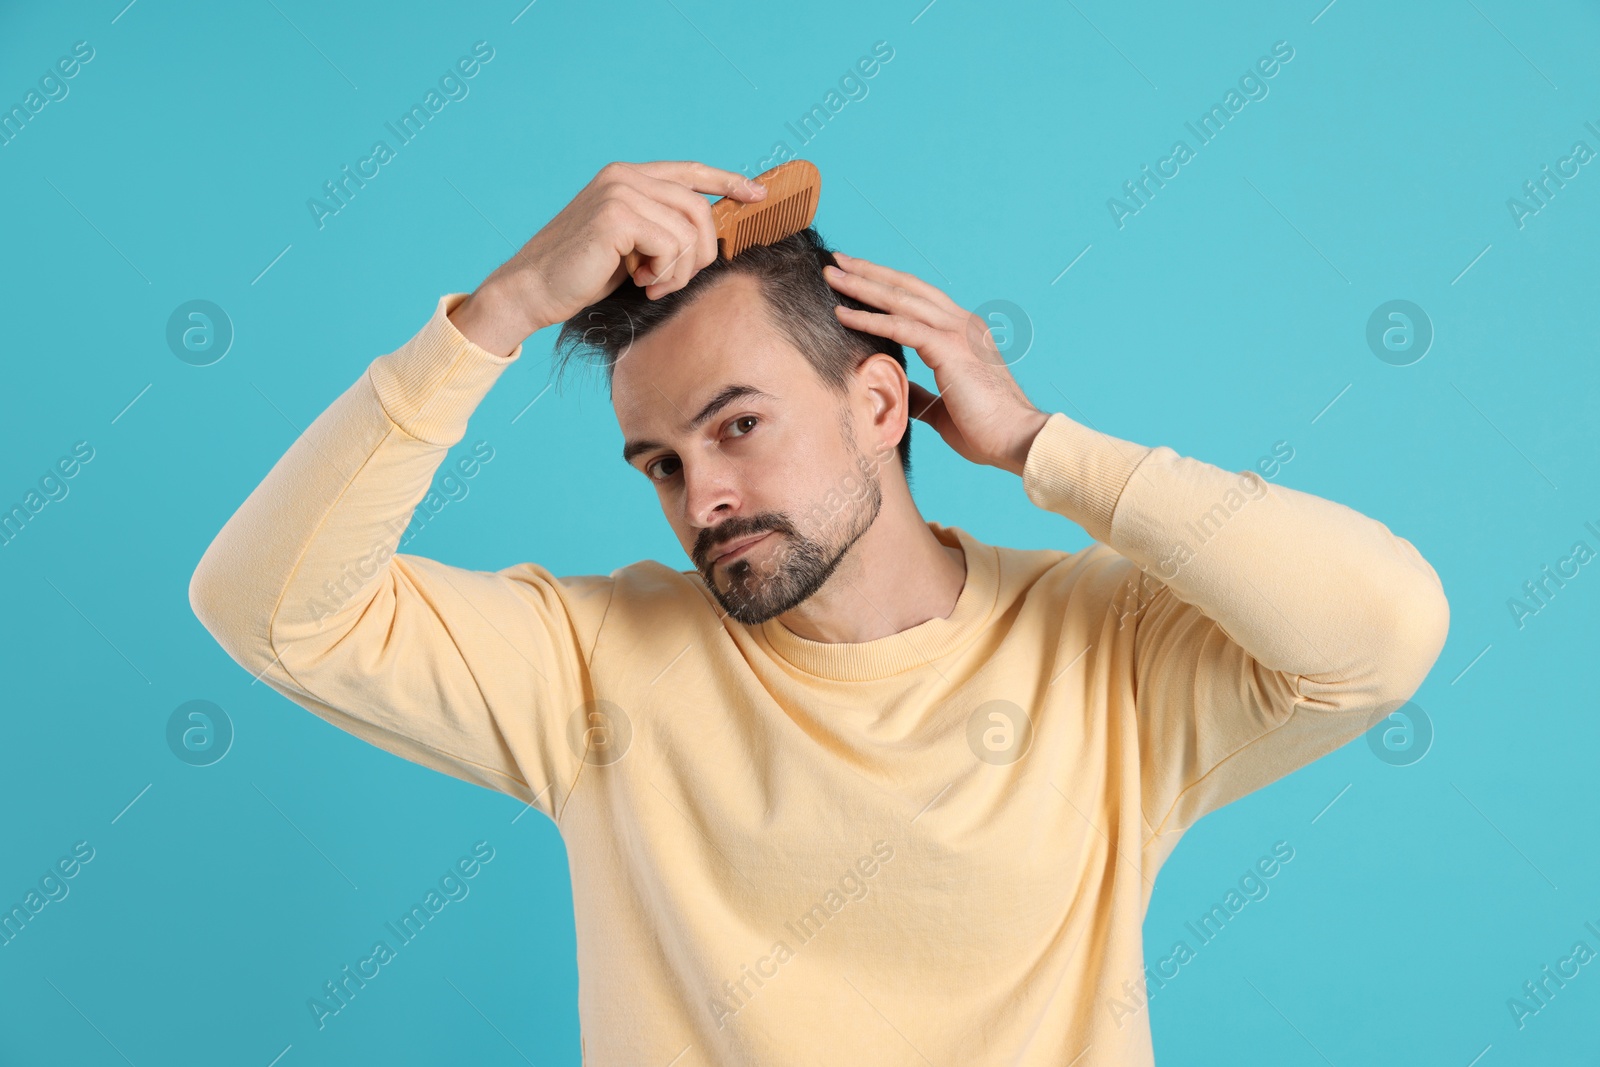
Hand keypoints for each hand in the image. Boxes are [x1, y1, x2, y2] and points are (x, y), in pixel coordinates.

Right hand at [451, 161, 767, 354]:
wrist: (532, 289)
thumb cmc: (581, 275)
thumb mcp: (632, 246)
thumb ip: (663, 228)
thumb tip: (712, 233)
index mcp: (628, 176)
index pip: (691, 171)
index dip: (728, 181)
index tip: (758, 195)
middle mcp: (625, 175)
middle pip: (700, 208)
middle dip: (701, 253)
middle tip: (672, 281)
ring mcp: (620, 191)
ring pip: (689, 230)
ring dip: (680, 269)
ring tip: (651, 284)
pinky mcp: (616, 214)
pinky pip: (671, 246)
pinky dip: (665, 273)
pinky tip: (639, 282)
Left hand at [823, 252, 1049, 475]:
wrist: (1016, 439)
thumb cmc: (986, 429)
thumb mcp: (944, 406)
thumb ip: (923, 392)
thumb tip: (902, 390)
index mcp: (964, 333)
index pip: (919, 299)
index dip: (887, 286)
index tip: (857, 278)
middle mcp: (962, 323)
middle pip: (908, 287)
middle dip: (870, 271)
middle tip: (837, 260)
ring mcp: (958, 331)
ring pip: (901, 298)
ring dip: (863, 285)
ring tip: (832, 274)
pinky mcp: (949, 347)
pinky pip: (901, 325)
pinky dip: (869, 318)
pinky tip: (842, 314)